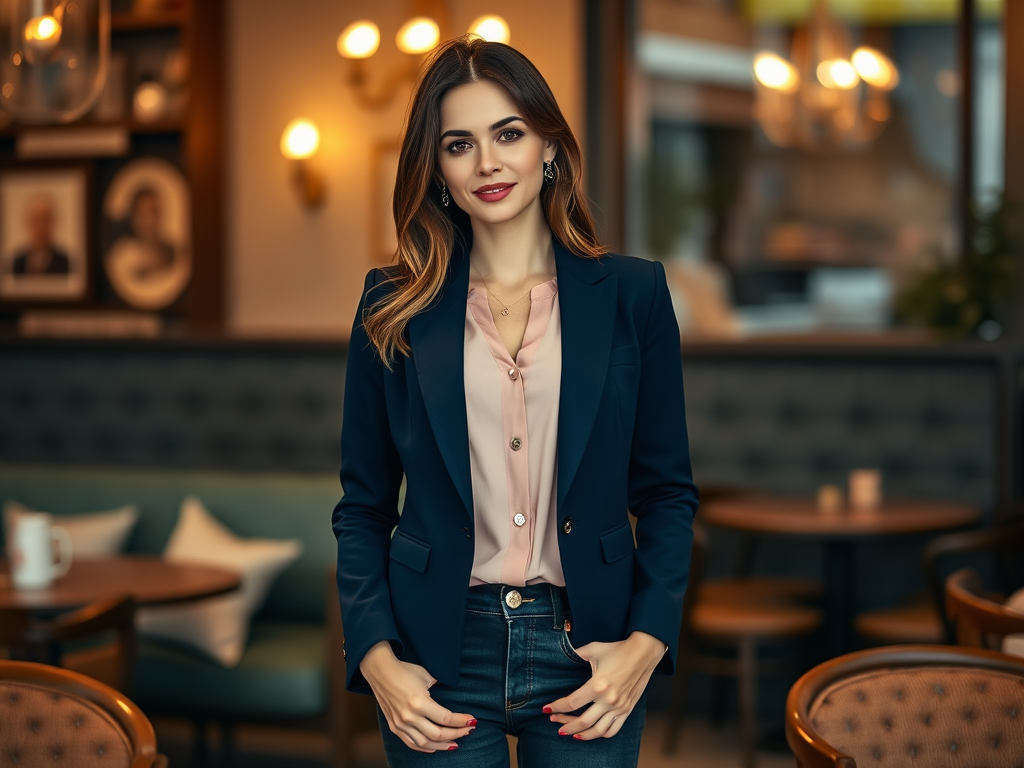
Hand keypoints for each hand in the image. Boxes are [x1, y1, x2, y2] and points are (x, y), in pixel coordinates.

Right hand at [360, 641, 475, 751]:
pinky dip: (425, 747)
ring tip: (455, 743)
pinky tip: (435, 746)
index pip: (446, 719)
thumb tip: (453, 693)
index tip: (472, 721)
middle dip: (457, 734)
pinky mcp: (394, 726)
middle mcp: (409, 716)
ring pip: (425, 743)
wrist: (380, 671)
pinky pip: (411, 743)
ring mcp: (400, 724)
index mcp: (419, 702)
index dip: (461, 721)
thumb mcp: (427, 675)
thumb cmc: (405, 670)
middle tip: (468, 730)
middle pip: (438, 734)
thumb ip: (440, 688)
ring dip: (442, 745)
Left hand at [543, 631, 665, 739]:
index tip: (546, 710)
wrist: (643, 653)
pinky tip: (590, 732)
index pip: (572, 703)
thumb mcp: (593, 649)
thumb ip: (576, 655)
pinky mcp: (627, 710)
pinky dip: (600, 734)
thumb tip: (561, 658)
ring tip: (570, 731)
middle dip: (564, 723)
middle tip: (554, 722)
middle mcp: (609, 700)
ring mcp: (619, 707)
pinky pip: (613, 730)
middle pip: (582, 721)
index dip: (556, 707)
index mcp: (597, 685)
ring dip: (581, 733)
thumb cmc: (618, 650)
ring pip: (597, 730)